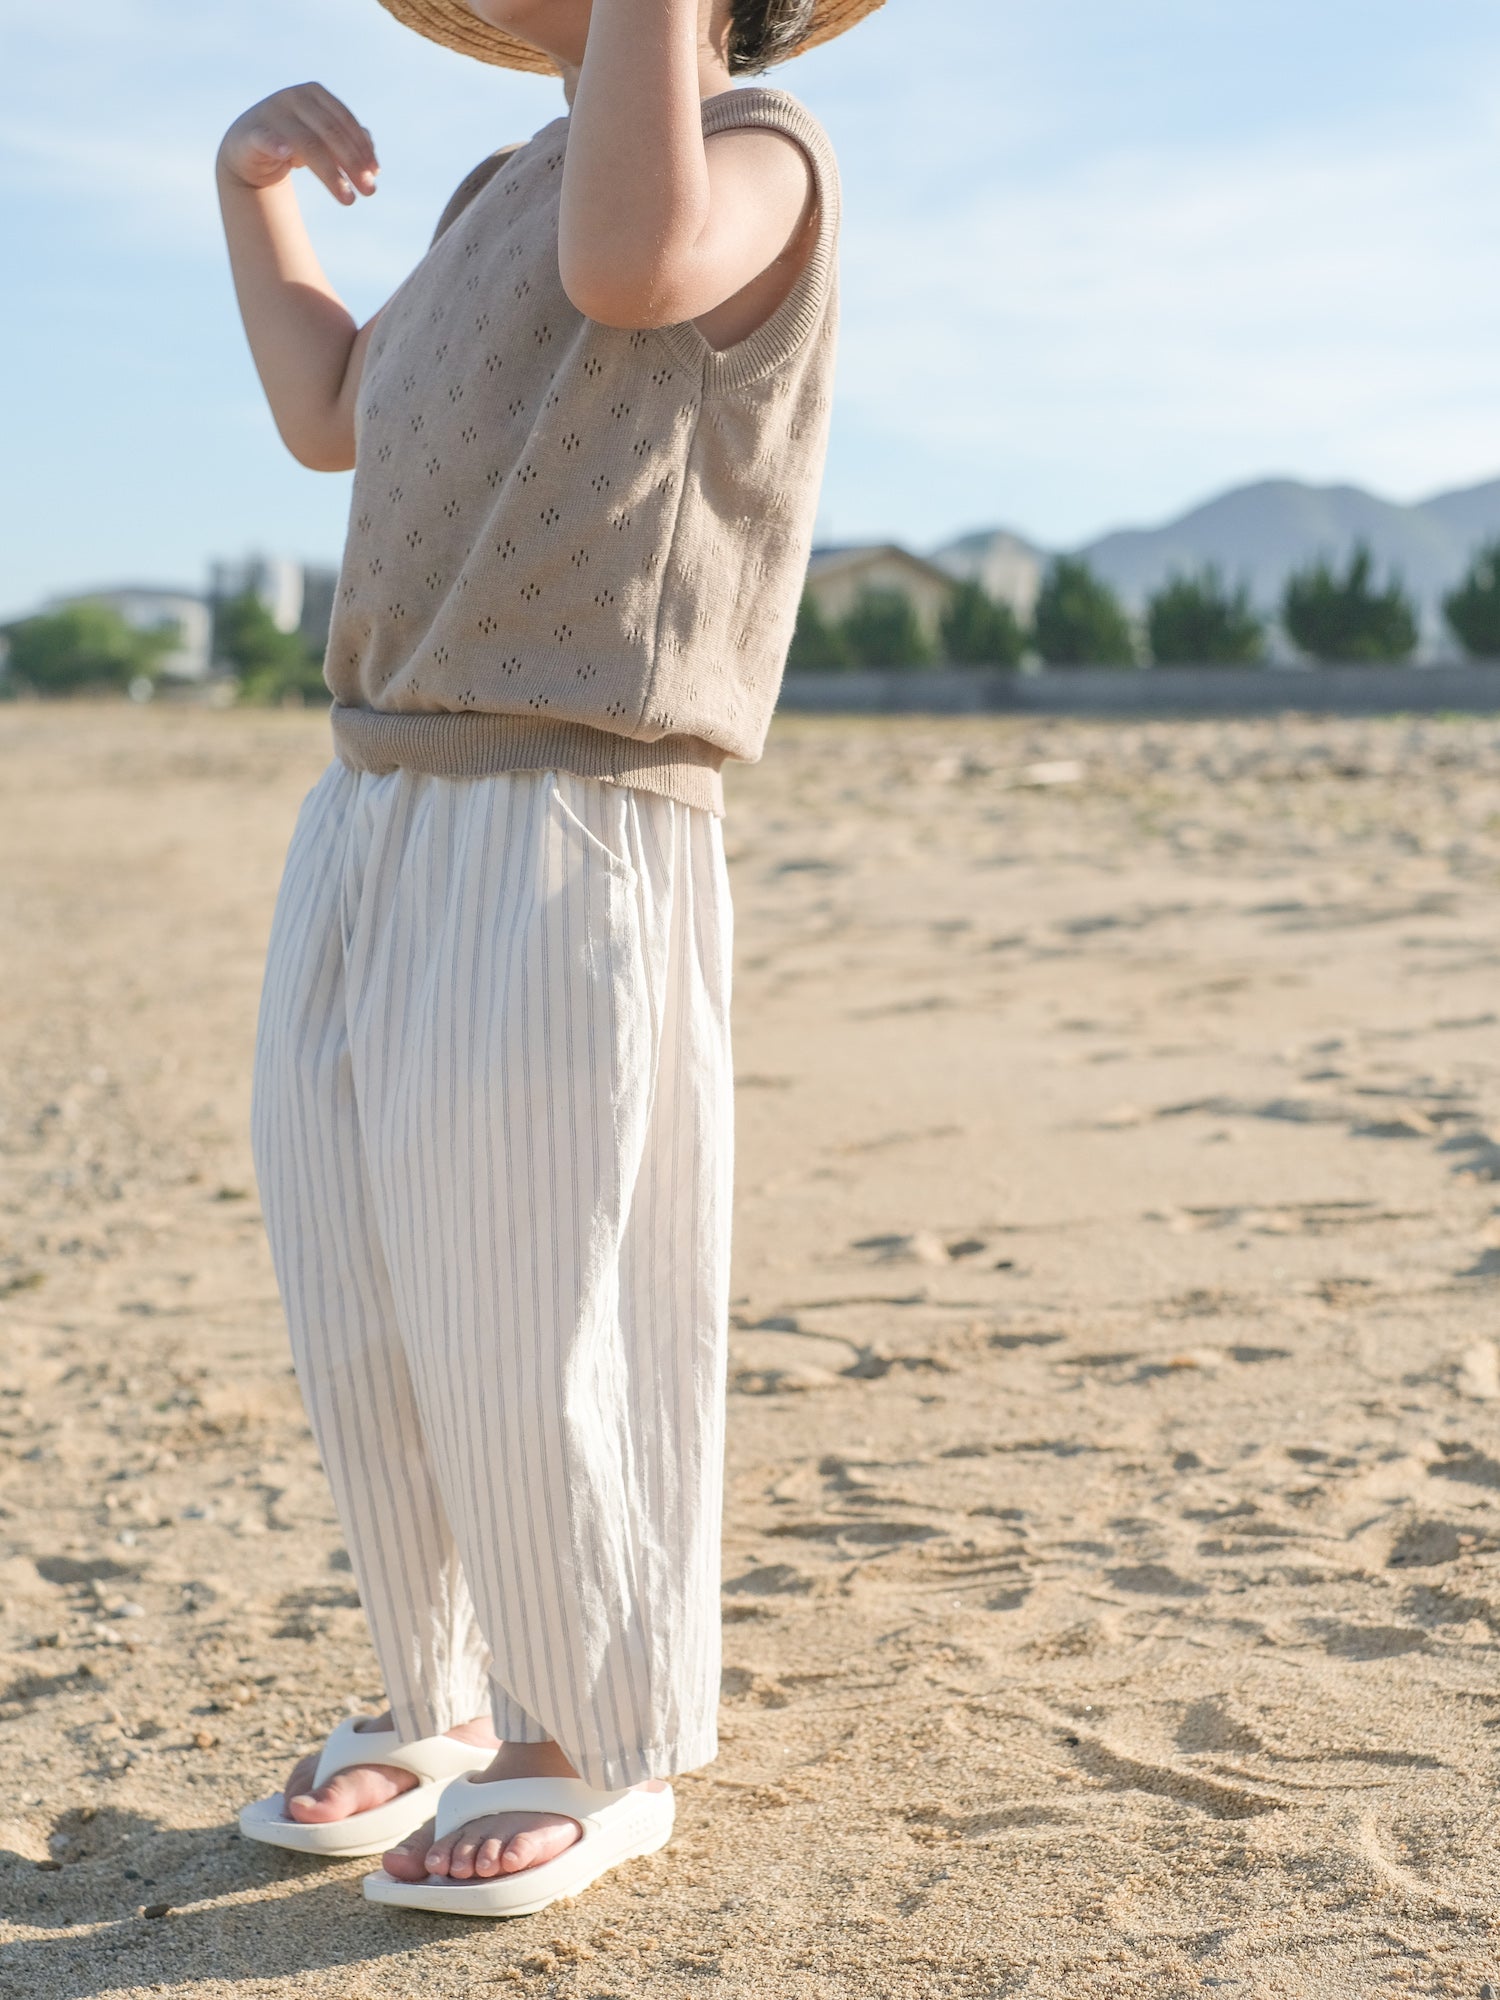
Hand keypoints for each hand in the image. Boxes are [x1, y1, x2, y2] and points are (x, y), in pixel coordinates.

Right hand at [218, 84, 378, 206]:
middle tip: (369, 191)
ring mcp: (271, 113)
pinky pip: (265, 139)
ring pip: (308, 144)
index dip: (362, 147)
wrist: (249, 149)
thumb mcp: (322, 139)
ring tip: (349, 199)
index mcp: (313, 94)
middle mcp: (292, 97)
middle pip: (330, 133)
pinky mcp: (252, 134)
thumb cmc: (293, 141)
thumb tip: (371, 151)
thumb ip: (346, 140)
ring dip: (332, 174)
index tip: (375, 174)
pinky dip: (275, 144)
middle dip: (353, 164)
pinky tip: (286, 155)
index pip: (344, 120)